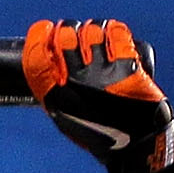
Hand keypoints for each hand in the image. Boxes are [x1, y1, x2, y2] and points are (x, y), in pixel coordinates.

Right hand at [25, 16, 173, 172]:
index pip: (36, 55)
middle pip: (64, 34)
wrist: (137, 142)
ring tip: (100, 43)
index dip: (39, 37)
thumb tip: (49, 60)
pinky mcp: (126, 65)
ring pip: (91, 30)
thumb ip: (55, 90)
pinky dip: (115, 32)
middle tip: (78, 37)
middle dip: (69, 31)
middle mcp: (75, 81)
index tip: (45, 30)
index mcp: (55, 97)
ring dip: (95, 32)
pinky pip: (116, 31)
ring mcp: (100, 71)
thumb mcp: (68, 116)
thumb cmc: (102, 132)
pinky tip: (117, 40)